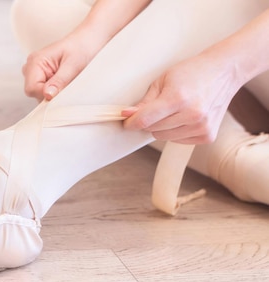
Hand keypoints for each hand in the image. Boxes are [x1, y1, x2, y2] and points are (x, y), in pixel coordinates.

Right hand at [22, 32, 101, 100]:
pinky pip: (43, 91)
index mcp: (35, 61)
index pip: (31, 88)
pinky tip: (63, 82)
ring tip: (66, 81)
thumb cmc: (82, 49)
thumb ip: (59, 81)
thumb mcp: (73, 66)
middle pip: (33, 92)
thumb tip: (47, 95)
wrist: (87, 42)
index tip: (62, 93)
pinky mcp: (40, 77)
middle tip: (66, 84)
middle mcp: (31, 67)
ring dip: (53, 93)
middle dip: (50, 94)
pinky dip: (54, 91)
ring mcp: (34, 72)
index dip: (45, 95)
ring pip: (38, 94)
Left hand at [122, 51, 241, 143]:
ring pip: (163, 137)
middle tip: (157, 107)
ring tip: (174, 110)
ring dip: (162, 127)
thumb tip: (126, 116)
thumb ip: (145, 101)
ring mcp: (201, 127)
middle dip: (149, 121)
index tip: (126, 121)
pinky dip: (175, 132)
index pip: (144, 120)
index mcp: (178, 98)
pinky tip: (185, 117)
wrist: (224, 72)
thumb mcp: (163, 80)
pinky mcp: (207, 136)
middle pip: (152, 130)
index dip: (131, 123)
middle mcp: (192, 115)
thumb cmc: (191, 73)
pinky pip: (178, 141)